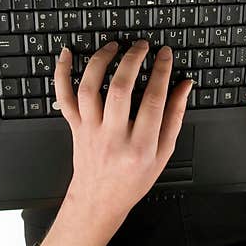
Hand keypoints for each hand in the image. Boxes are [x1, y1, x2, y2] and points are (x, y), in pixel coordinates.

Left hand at [32, 40, 193, 245]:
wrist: (99, 200)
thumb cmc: (133, 178)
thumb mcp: (164, 154)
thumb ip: (174, 117)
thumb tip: (184, 86)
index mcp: (140, 146)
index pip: (153, 99)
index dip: (161, 71)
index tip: (165, 54)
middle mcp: (113, 136)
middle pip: (119, 90)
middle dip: (132, 60)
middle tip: (141, 45)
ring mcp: (90, 130)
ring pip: (90, 89)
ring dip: (100, 61)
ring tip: (114, 45)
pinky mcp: (74, 127)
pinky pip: (64, 98)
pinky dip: (62, 74)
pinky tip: (67, 54)